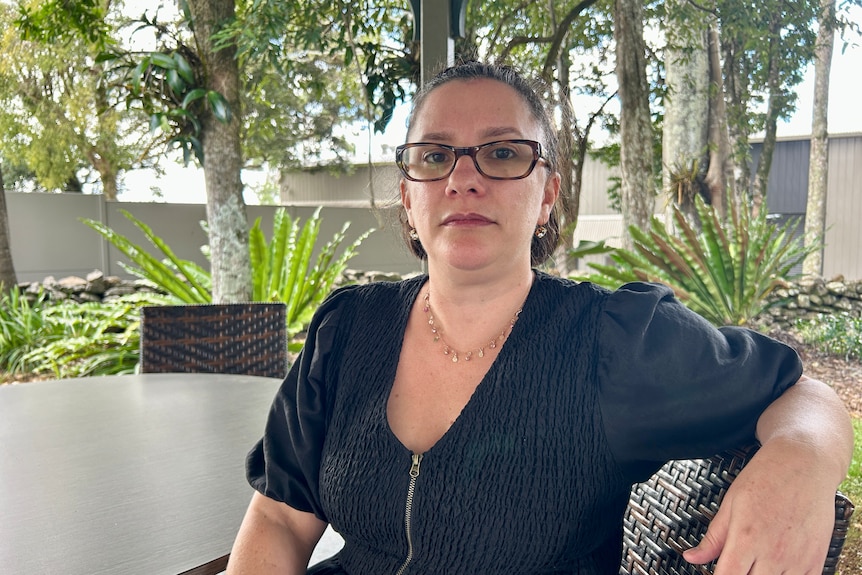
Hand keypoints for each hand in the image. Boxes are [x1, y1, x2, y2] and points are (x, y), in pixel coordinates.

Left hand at [682, 438, 837, 573]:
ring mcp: (797, 559)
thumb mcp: (730, 503)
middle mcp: (772, 553)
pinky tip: (775, 568)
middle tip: (735, 564)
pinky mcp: (816, 561)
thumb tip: (691, 557)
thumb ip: (713, 537)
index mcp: (745, 538)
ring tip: (754, 565)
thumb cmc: (766, 477)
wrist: (804, 462)